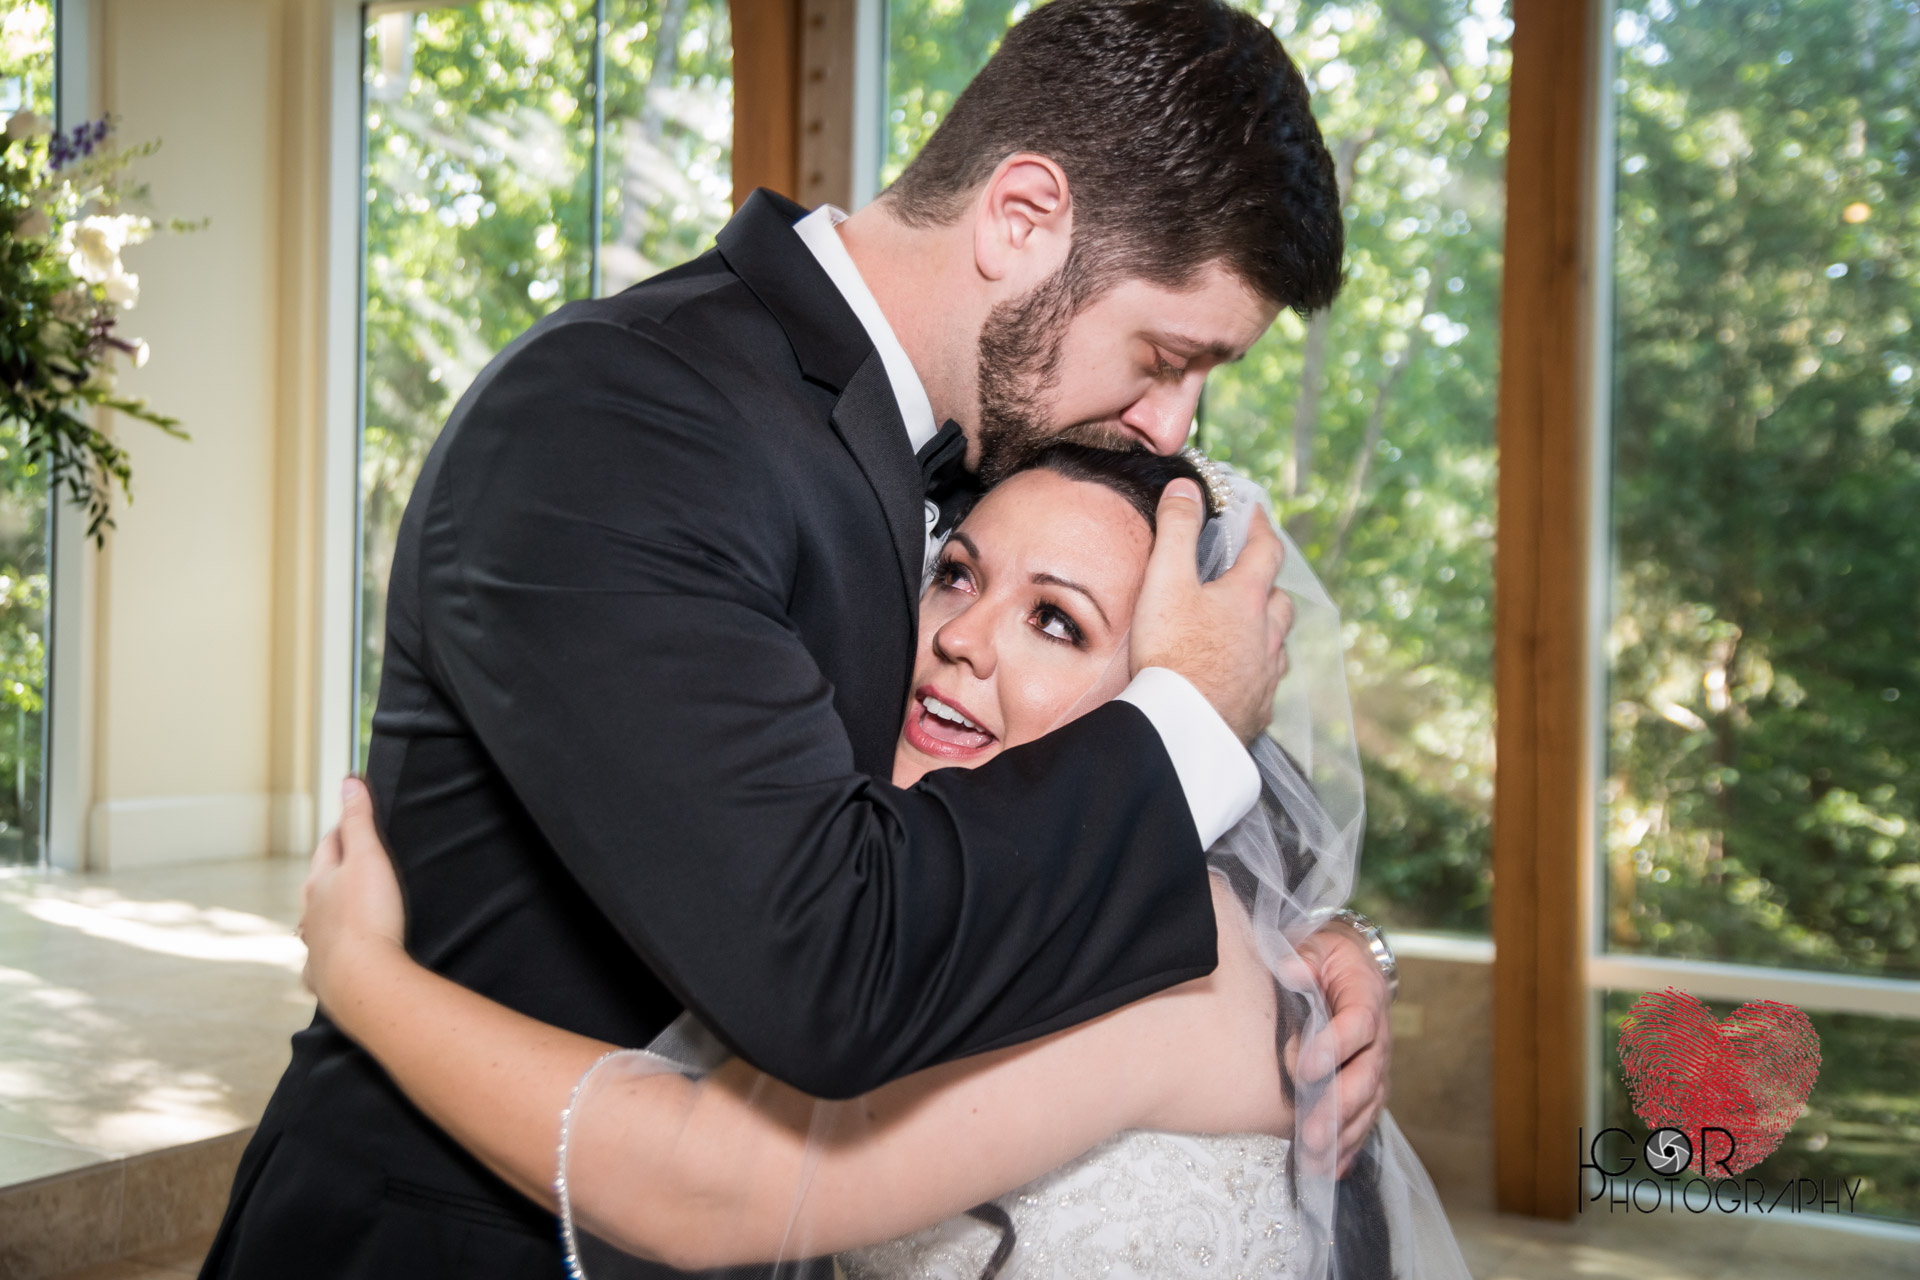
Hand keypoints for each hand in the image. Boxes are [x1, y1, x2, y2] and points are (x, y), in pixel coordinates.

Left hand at [300, 777, 408, 1012]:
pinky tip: (335, 959)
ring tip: (344, 912)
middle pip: (320, 883)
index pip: (331, 844)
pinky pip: (321, 961)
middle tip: (354, 864)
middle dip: (334, 872)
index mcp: (320, 880)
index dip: (345, 830)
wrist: (362, 977)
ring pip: (316, 922)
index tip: (355, 821)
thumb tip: (348, 781)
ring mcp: (314, 944)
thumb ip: (359, 820)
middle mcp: (310, 911)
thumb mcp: (370, 858)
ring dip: (328, 914)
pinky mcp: (322, 974)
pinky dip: (327, 955)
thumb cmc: (368, 916)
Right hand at [1130, 480, 1295, 741]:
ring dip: (1267, 632)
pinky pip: (1266, 685)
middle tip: (1249, 578)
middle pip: (1280, 601)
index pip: (1266, 550)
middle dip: (1268, 585)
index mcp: (1248, 598)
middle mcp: (1268, 635)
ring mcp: (1266, 676)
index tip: (1255, 513)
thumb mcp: (1166, 580)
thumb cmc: (1172, 652)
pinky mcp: (1257, 710)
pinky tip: (1241, 679)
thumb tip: (1188, 486)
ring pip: (1278, 645)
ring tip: (1248, 630)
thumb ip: (1177, 529)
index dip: (1261, 526)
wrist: (1181, 727)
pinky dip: (1257, 673)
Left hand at [1293, 923, 1391, 1175]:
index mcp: (1365, 996)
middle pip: (1366, 1076)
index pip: (1358, 1023)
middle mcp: (1377, 1038)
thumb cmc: (1322, 956)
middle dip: (1338, 1107)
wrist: (1344, 967)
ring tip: (1315, 1160)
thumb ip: (1303, 957)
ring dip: (1341, 1136)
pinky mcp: (1365, 1088)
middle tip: (1311, 1132)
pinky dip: (1348, 1146)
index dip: (1335, 1046)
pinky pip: (1362, 1120)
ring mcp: (1374, 1066)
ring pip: (1366, 1106)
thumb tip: (1291, 969)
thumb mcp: (1313, 945)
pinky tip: (1331, 1169)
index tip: (1304, 1068)